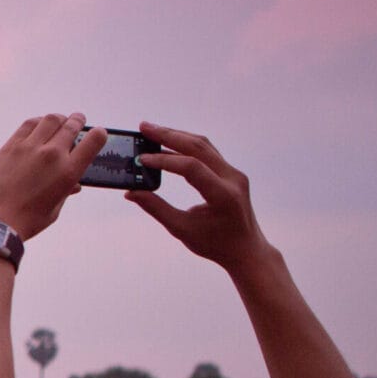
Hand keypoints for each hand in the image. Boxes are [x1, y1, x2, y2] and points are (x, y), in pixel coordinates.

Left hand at [0, 113, 104, 240]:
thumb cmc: (26, 220)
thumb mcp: (54, 209)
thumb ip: (66, 191)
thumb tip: (75, 185)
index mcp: (69, 172)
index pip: (94, 140)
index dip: (98, 134)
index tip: (96, 134)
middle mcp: (52, 155)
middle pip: (71, 126)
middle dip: (77, 121)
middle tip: (78, 120)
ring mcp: (30, 148)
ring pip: (50, 120)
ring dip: (59, 119)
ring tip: (59, 122)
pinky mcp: (10, 147)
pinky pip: (28, 125)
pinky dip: (38, 122)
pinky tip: (38, 125)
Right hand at [126, 122, 274, 272]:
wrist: (245, 249)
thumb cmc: (214, 244)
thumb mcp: (181, 229)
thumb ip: (156, 208)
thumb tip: (131, 193)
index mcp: (223, 195)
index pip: (192, 168)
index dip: (165, 161)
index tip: (142, 159)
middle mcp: (232, 179)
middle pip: (199, 147)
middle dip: (169, 135)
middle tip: (144, 128)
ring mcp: (234, 173)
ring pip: (204, 145)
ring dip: (178, 136)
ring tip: (152, 131)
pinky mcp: (231, 173)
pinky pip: (208, 152)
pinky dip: (187, 146)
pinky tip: (169, 143)